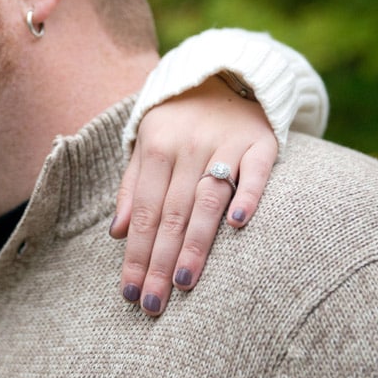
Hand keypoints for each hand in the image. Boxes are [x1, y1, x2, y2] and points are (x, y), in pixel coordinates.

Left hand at [111, 75, 277, 315]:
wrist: (226, 73)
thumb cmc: (179, 122)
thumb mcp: (146, 145)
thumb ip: (131, 187)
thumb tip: (116, 233)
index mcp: (156, 147)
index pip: (143, 211)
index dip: (134, 254)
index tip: (129, 292)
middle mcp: (188, 145)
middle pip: (171, 213)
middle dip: (159, 262)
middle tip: (152, 305)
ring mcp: (226, 142)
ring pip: (207, 199)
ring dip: (196, 243)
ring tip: (183, 281)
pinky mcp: (261, 142)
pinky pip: (256, 171)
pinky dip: (247, 195)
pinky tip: (238, 225)